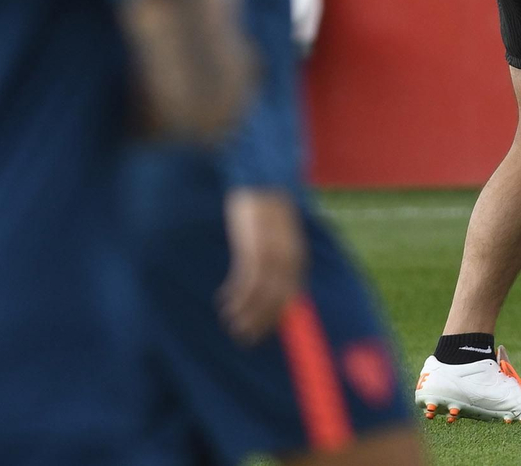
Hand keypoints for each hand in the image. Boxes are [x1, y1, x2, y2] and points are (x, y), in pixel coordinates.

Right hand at [219, 189, 306, 343]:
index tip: (257, 335)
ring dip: (243, 312)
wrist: (259, 184)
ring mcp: (271, 253)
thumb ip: (278, 265)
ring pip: (259, 294)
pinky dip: (235, 295)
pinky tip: (223, 300)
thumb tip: (270, 294)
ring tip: (229, 320)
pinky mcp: (253, 246)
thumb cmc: (267, 217)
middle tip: (241, 336)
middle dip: (258, 322)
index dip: (272, 320)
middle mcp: (288, 258)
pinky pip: (245, 279)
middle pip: (275, 301)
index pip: (288, 299)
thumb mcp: (278, 241)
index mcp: (297, 259)